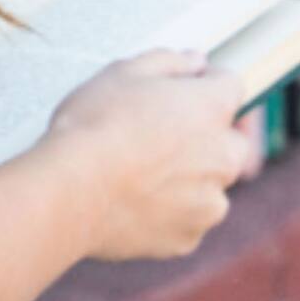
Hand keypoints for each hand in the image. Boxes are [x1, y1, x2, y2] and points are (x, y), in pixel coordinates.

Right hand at [41, 51, 264, 262]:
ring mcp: (208, 202)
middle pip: (229, 142)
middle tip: (157, 137)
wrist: (69, 192)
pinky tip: (132, 203)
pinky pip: (186, 221)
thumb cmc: (91, 128)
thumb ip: (168, 62)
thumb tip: (194, 62)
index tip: (181, 92)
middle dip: (203, 138)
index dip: (203, 86)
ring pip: (208, 186)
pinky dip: (168, 214)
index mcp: (212, 108)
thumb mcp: (122, 73)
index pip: (230, 86)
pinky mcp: (187, 238)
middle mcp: (223, 156)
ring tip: (137, 175)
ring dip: (187, 180)